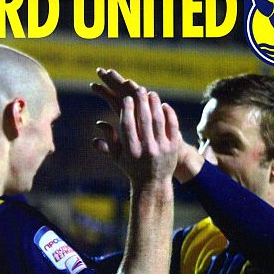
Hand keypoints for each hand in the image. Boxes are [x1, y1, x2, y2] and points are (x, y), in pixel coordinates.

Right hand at [92, 70, 180, 188]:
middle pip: (143, 118)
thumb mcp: (118, 157)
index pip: (128, 124)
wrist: (153, 184)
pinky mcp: (173, 146)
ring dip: (154, 104)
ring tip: (151, 94)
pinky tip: (163, 105)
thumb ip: (109, 140)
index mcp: (131, 150)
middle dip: (141, 101)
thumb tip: (100, 123)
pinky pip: (172, 125)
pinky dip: (168, 114)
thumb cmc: (132, 168)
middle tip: (139, 89)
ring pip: (158, 119)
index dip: (127, 109)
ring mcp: (161, 147)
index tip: (126, 98)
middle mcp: (146, 148)